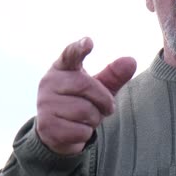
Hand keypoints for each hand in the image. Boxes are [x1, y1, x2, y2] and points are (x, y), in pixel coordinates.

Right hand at [36, 37, 136, 154]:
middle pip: (86, 85)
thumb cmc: (80, 103)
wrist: (57, 132)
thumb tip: (131, 60)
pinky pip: (80, 131)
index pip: (70, 54)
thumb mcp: (98, 88)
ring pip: (85, 111)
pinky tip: (75, 131)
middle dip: (103, 100)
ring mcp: (45, 104)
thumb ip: (114, 75)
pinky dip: (85, 134)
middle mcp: (49, 82)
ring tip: (85, 119)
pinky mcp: (46, 125)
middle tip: (105, 108)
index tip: (88, 42)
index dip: (79, 48)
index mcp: (62, 68)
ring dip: (94, 120)